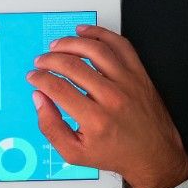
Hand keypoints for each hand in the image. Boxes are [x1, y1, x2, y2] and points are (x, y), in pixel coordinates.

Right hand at [28, 25, 187, 187]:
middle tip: (41, 62)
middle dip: (49, 60)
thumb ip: (50, 127)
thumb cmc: (116, 154)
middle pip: (73, 66)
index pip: (58, 88)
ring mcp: (128, 83)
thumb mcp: (75, 153)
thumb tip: (39, 98)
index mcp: (95, 120)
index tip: (34, 77)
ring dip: (71, 43)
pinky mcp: (139, 74)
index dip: (40, 78)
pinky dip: (100, 34)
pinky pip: (120, 45)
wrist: (154, 155)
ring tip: (57, 45)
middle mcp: (113, 98)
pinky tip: (84, 32)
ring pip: (95, 50)